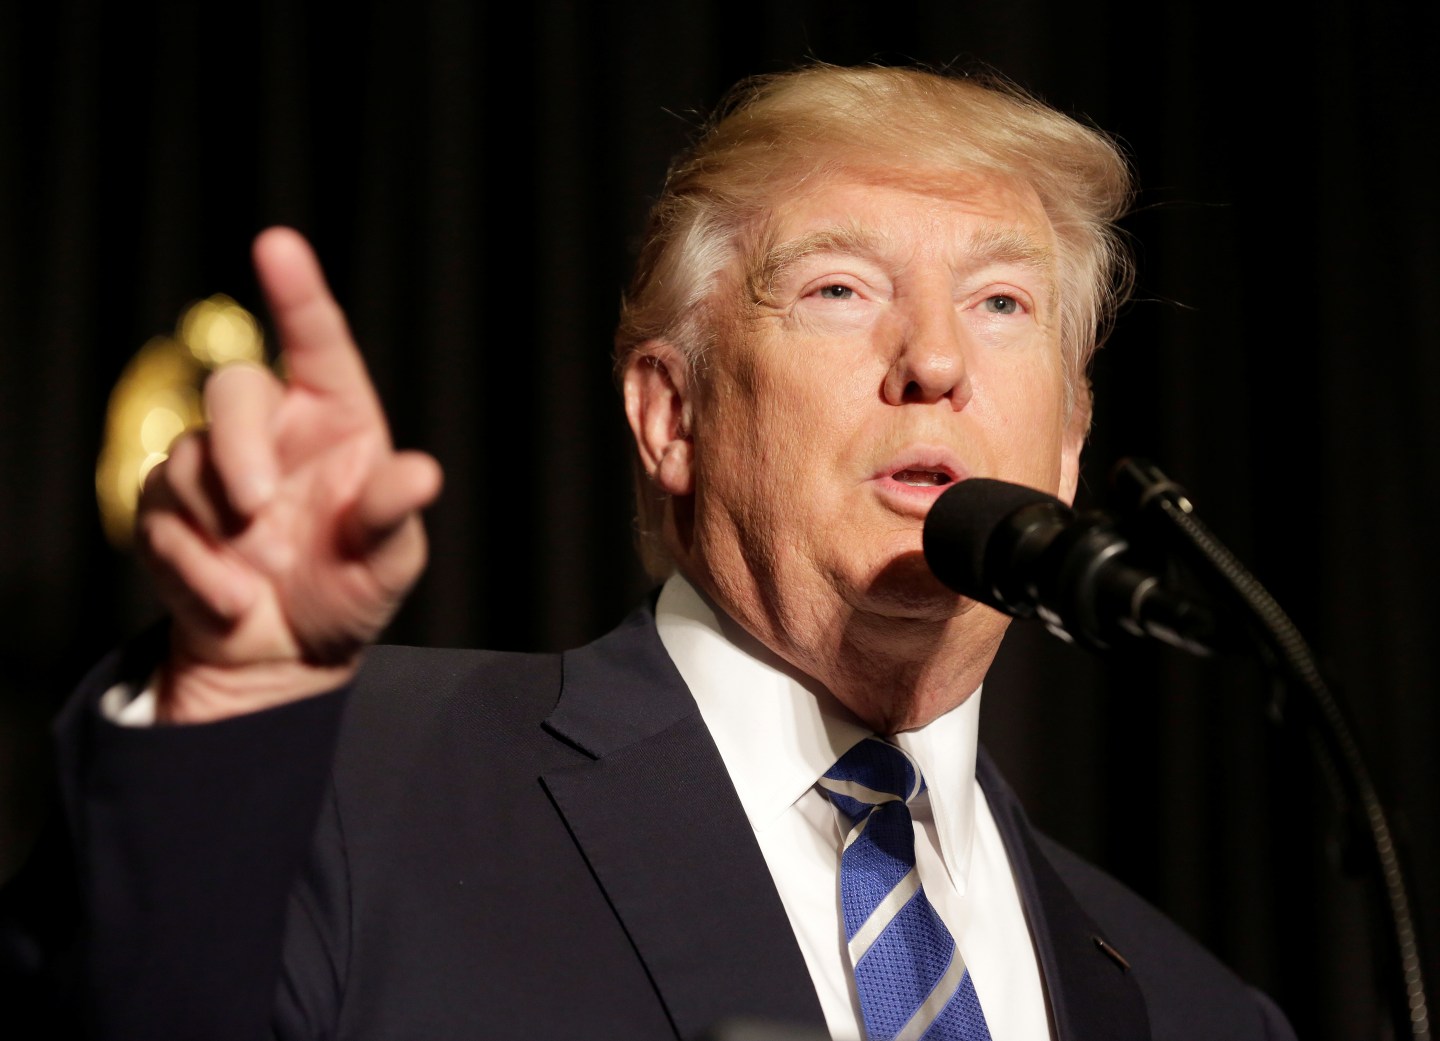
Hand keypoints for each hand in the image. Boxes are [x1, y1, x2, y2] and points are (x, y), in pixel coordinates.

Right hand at [137, 228, 442, 722]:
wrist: (287, 655)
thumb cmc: (349, 590)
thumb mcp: (389, 564)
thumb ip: (394, 517)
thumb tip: (422, 473)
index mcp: (335, 420)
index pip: (318, 343)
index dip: (297, 292)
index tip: (278, 244)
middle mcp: (272, 430)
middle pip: (233, 390)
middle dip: (237, 445)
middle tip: (256, 505)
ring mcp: (213, 467)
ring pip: (188, 459)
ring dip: (218, 524)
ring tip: (259, 577)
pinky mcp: (167, 513)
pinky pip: (159, 523)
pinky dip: (196, 570)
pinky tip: (233, 601)